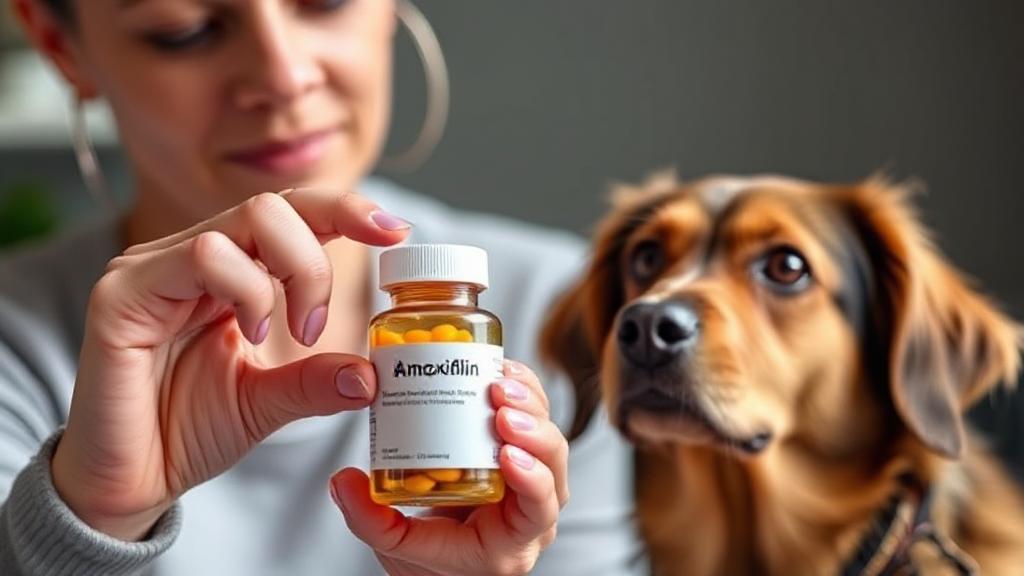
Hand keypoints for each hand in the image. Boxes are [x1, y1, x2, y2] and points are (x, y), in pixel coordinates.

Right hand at [51, 189, 409, 540]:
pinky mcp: (123, 291)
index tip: (396, 231)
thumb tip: (373, 373)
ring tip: (286, 334)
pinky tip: (248, 333)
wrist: (129, 482)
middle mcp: (190, 257)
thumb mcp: (269, 401)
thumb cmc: (188, 432)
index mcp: (228, 273)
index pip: (290, 216)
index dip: (345, 211)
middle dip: (317, 260)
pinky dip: (247, 289)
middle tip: (318, 325)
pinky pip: (203, 254)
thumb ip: (317, 380)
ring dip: (291, 275)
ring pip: (247, 219)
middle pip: (275, 206)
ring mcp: (153, 267)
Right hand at [330, 359, 569, 575]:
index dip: (533, 479)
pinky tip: (502, 370)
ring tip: (498, 380)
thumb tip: (343, 482)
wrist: (444, 554)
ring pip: (549, 436)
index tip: (508, 453)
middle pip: (553, 465)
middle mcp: (532, 510)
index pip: (539, 511)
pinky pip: (536, 417)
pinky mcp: (524, 450)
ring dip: (529, 403)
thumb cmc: (431, 558)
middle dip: (532, 427)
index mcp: (510, 542)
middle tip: (499, 401)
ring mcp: (534, 478)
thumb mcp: (397, 548)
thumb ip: (369, 521)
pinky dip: (524, 390)